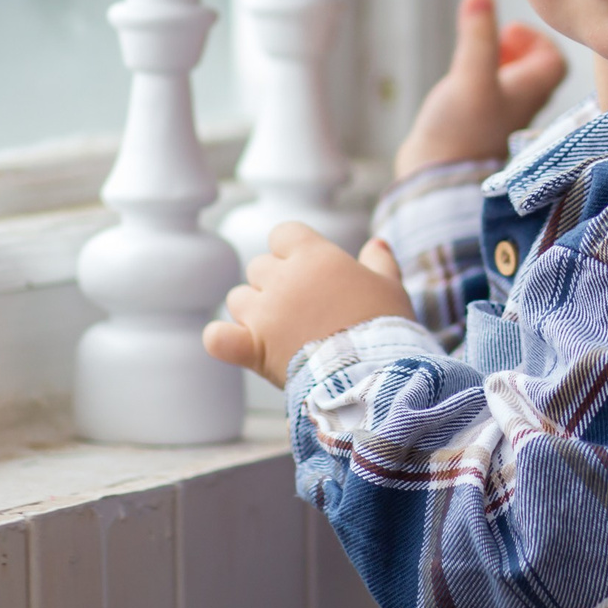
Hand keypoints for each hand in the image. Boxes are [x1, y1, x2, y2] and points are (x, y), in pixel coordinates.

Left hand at [204, 223, 413, 385]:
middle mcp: (282, 279)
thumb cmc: (385, 328)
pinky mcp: (252, 348)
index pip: (284, 233)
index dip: (293, 249)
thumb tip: (376, 243)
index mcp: (313, 256)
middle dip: (275, 282)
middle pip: (259, 266)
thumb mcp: (391, 288)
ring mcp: (263, 314)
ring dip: (252, 310)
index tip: (310, 269)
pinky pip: (216, 338)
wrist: (373, 373)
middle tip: (302, 307)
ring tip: (277, 330)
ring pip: (238, 299)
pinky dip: (222, 339)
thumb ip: (380, 262)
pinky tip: (234, 342)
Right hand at [394, 0, 567, 177]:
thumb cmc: (462, 131)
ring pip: (507, 81)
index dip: (538, 41)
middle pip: (532, 70)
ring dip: (494, 62)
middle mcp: (520, 105)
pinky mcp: (474, 125)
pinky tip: (458, 77)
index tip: (510, 31)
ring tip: (474, 53)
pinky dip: (477, 79)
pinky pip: (485, 94)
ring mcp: (497, 116)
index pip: (554, 62)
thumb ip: (478, 36)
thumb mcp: (472, 75)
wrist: (436, 179)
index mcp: (531, 92)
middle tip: (495, 38)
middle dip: (514, 48)